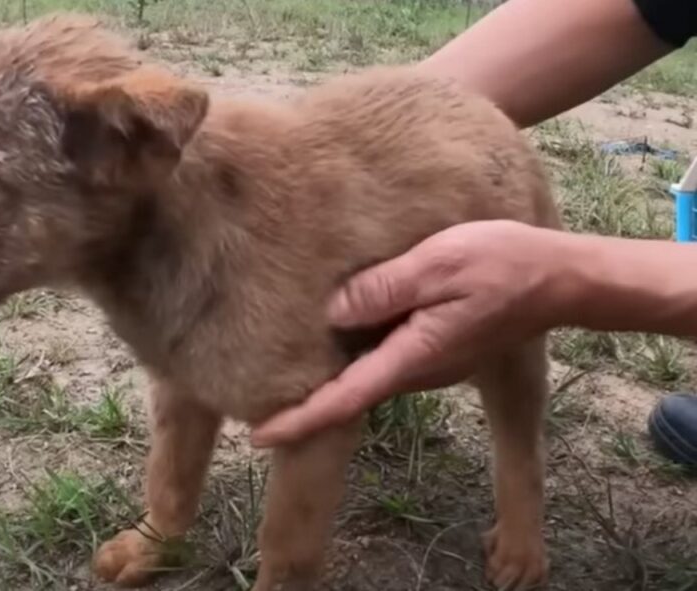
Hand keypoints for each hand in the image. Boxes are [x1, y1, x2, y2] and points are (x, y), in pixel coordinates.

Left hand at [251, 220, 576, 446]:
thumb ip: (385, 287)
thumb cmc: (501, 264)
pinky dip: (356, 348)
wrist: (558, 278)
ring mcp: (427, 362)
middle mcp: (416, 370)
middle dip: (305, 399)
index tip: (259, 436)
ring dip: (329, 372)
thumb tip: (333, 312)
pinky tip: (336, 323)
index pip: (346, 398)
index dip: (301, 419)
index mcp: (412, 355)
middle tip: (251, 394)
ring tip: (280, 354)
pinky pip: (384, 352)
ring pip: (367, 370)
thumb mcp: (438, 264)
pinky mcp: (434, 347)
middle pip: (350, 390)